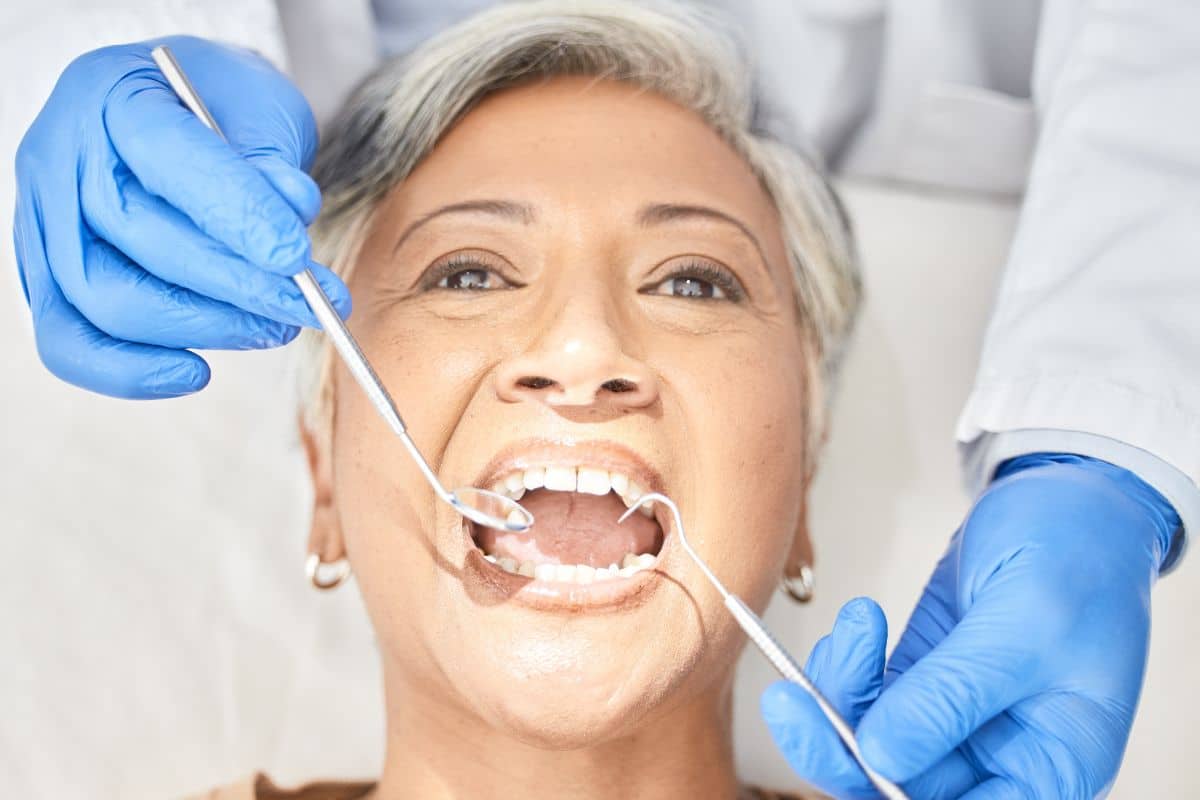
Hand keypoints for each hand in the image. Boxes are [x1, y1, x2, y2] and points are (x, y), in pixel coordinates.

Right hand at [14, 35, 350, 398]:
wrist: (178, 112)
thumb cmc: (222, 107)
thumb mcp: (261, 107)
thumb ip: (272, 162)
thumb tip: (291, 215)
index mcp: (117, 93)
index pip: (172, 159)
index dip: (239, 215)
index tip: (296, 259)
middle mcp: (63, 155)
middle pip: (141, 240)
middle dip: (239, 286)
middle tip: (308, 305)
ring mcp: (44, 219)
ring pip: (109, 300)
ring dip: (206, 327)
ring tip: (275, 326)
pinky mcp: (46, 276)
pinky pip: (69, 342)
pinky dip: (132, 371)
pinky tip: (196, 373)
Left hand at [761, 454, 1179, 798]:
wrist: (1070, 497)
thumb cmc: (1080, 557)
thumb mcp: (1023, 626)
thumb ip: (953, 695)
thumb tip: (882, 757)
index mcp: (1050, 768)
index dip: (898, 794)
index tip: (855, 752)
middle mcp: (1002, 757)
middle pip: (901, 787)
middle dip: (841, 747)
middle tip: (794, 704)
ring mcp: (959, 719)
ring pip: (872, 743)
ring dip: (839, 694)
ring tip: (854, 628)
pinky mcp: (924, 680)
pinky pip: (866, 699)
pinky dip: (846, 667)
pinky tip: (859, 623)